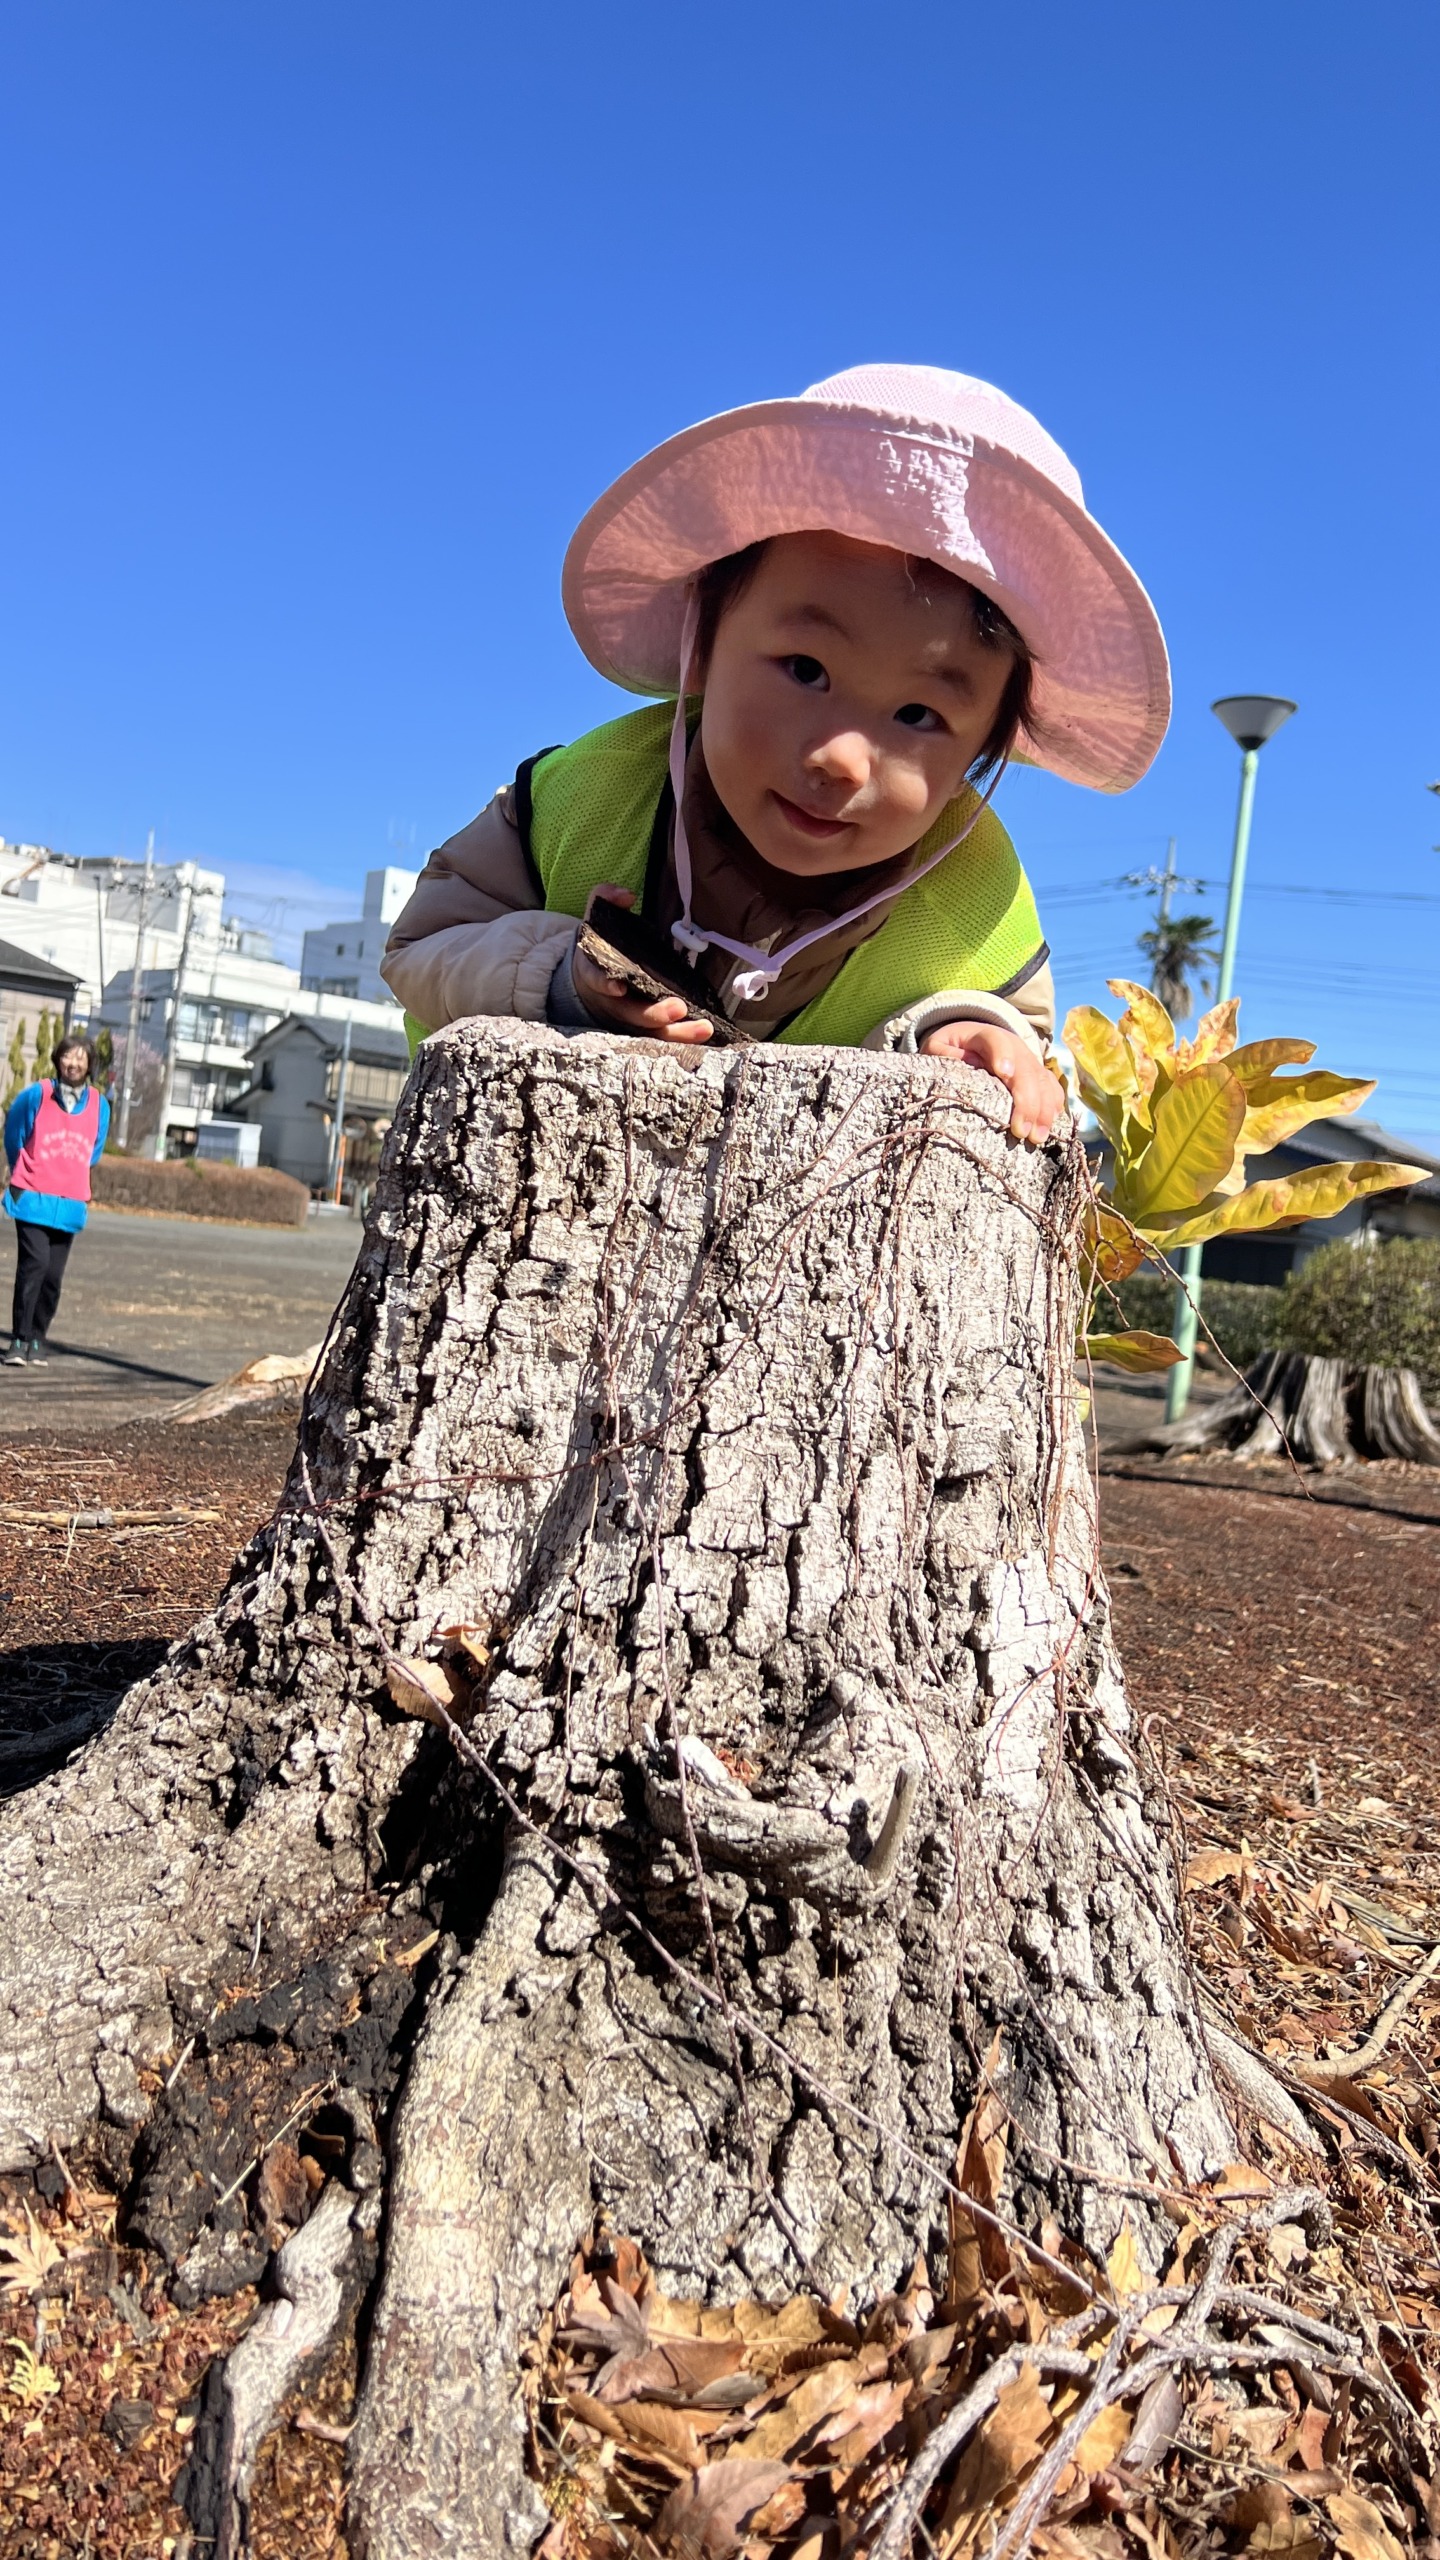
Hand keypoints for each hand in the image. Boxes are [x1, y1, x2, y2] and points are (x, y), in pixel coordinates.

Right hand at [571, 887, 713, 1043]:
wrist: (591, 980)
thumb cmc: (599, 950)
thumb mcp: (596, 923)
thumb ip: (604, 901)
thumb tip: (626, 894)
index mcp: (596, 975)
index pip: (597, 980)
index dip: (605, 984)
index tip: (617, 986)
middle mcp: (613, 1003)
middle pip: (632, 1014)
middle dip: (654, 1014)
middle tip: (678, 1008)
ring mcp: (630, 1020)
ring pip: (651, 1033)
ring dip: (678, 1033)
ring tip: (705, 1028)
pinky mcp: (646, 1030)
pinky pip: (664, 1039)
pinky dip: (685, 1040)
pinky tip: (708, 1035)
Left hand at [918, 1019, 1065, 1146]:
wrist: (973, 1040)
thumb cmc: (951, 1048)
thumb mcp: (938, 1046)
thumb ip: (943, 1053)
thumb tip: (964, 1063)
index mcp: (986, 1036)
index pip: (997, 1041)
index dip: (1003, 1054)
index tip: (1004, 1073)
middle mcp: (1014, 1047)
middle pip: (1026, 1070)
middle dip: (1027, 1101)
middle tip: (1021, 1132)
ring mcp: (1029, 1062)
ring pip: (1044, 1082)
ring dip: (1044, 1111)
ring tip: (1037, 1138)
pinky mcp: (1038, 1076)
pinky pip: (1053, 1089)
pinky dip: (1053, 1108)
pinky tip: (1050, 1128)